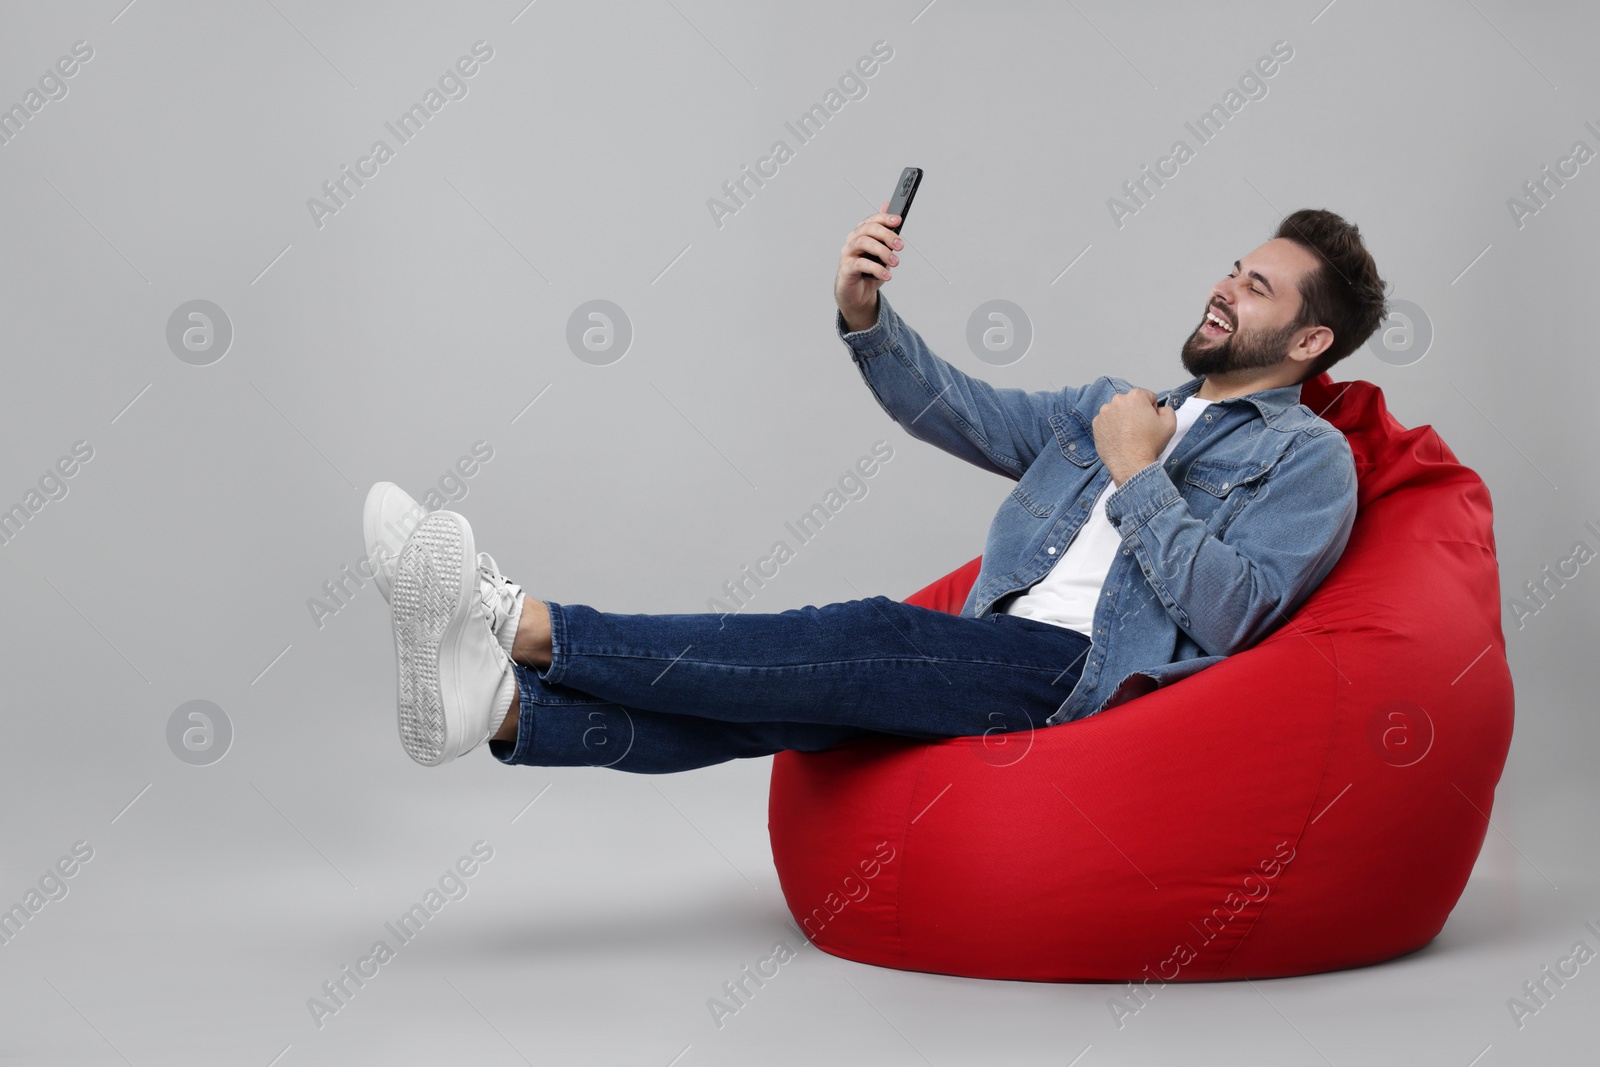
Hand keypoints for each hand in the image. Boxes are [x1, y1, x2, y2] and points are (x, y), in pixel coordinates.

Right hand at [835, 202, 902, 332]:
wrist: (858, 295)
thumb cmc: (869, 272)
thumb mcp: (882, 251)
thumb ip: (885, 232)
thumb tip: (887, 205)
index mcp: (861, 233)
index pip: (872, 220)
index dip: (885, 218)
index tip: (898, 221)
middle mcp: (853, 240)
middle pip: (868, 229)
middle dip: (887, 235)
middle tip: (900, 246)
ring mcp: (847, 254)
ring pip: (863, 242)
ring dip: (883, 251)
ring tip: (895, 262)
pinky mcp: (846, 268)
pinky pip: (861, 264)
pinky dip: (877, 269)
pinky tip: (886, 275)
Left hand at [1092, 388, 1175, 485]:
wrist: (1130, 463)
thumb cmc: (1148, 445)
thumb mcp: (1170, 424)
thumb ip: (1167, 409)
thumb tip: (1159, 409)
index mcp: (1136, 396)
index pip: (1147, 397)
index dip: (1152, 409)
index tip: (1150, 421)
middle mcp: (1117, 400)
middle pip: (1131, 403)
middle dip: (1136, 412)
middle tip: (1140, 429)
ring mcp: (1104, 412)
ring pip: (1118, 411)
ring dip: (1123, 419)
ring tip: (1129, 435)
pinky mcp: (1096, 424)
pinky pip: (1107, 421)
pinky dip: (1112, 427)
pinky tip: (1119, 438)